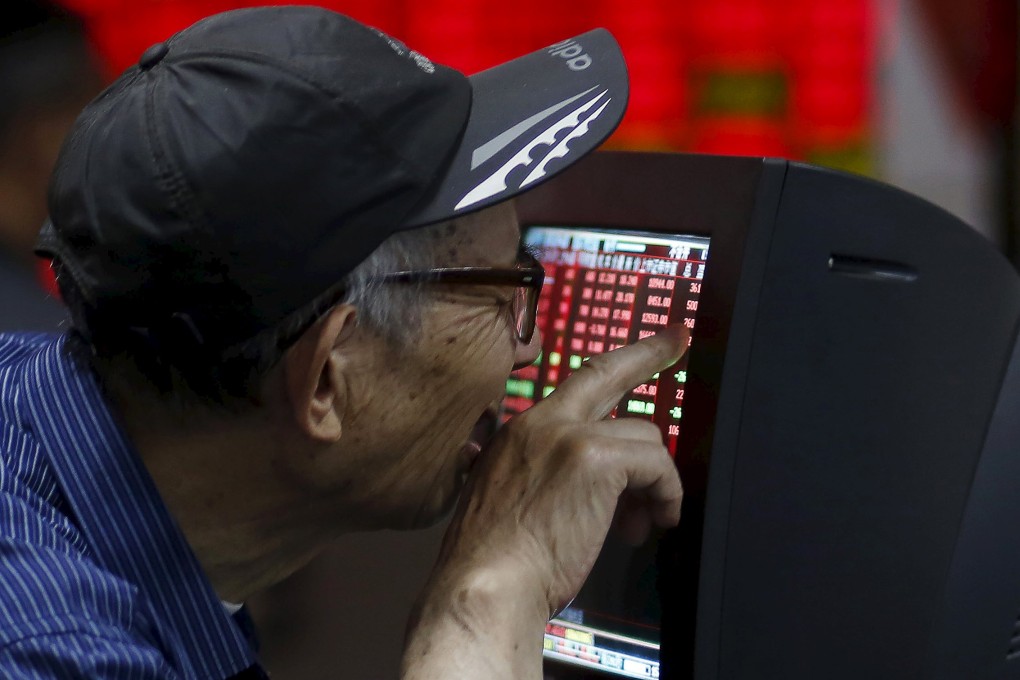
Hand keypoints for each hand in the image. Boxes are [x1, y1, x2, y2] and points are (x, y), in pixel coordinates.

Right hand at [402, 325, 688, 679]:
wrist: (484, 587)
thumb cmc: (494, 564)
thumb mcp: (506, 504)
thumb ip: (539, 480)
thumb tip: (582, 493)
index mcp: (519, 433)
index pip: (571, 387)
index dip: (609, 367)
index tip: (634, 349)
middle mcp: (541, 423)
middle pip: (607, 373)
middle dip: (649, 351)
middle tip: (678, 337)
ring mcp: (568, 435)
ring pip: (641, 437)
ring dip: (653, 482)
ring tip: (640, 525)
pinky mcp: (595, 458)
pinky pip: (656, 465)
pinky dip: (665, 495)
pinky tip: (653, 525)